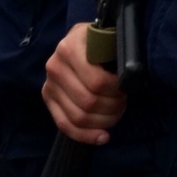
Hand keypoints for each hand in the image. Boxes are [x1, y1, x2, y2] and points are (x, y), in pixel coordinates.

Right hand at [41, 22, 126, 141]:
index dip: (117, 90)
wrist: (80, 41)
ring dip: (104, 121)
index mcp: (69, 48)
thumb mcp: (108, 40)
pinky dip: (86, 136)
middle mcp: (54, 66)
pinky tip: (103, 136)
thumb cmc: (99, 43)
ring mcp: (49, 83)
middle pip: (88, 102)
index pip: (97, 82)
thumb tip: (129, 77)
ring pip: (79, 117)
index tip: (126, 87)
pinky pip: (65, 125)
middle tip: (122, 101)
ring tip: (115, 112)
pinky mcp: (47, 97)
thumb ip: (116, 55)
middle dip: (113, 107)